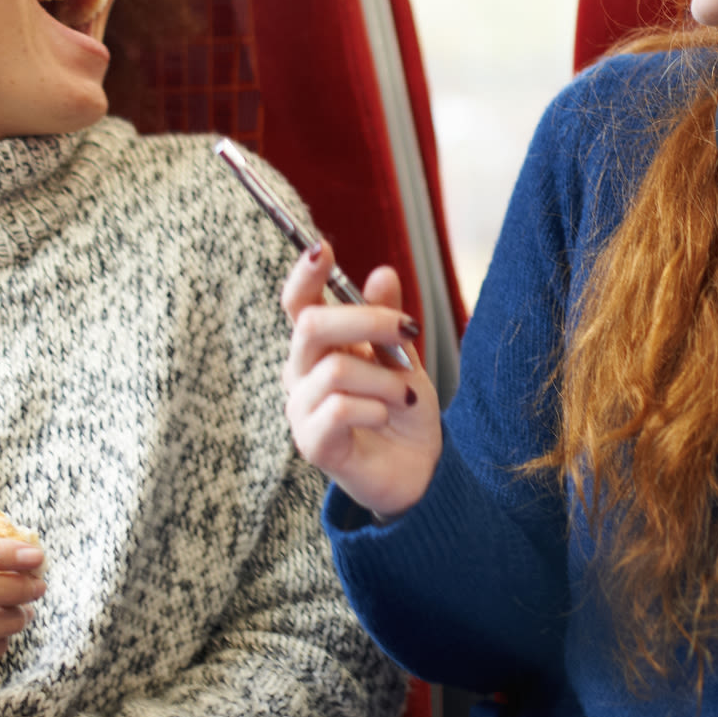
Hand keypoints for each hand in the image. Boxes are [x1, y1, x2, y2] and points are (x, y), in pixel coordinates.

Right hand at [281, 243, 441, 518]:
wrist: (420, 469)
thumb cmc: (402, 410)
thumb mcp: (401, 355)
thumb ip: (386, 319)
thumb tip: (382, 273)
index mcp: (319, 347)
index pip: (297, 304)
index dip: (304, 274)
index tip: (323, 248)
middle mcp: (301, 374)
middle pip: (312, 326)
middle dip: (367, 320)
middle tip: (408, 330)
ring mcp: (302, 409)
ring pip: (336, 370)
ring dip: (385, 379)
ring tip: (407, 395)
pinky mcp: (312, 443)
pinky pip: (341, 408)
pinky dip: (376, 407)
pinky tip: (388, 416)